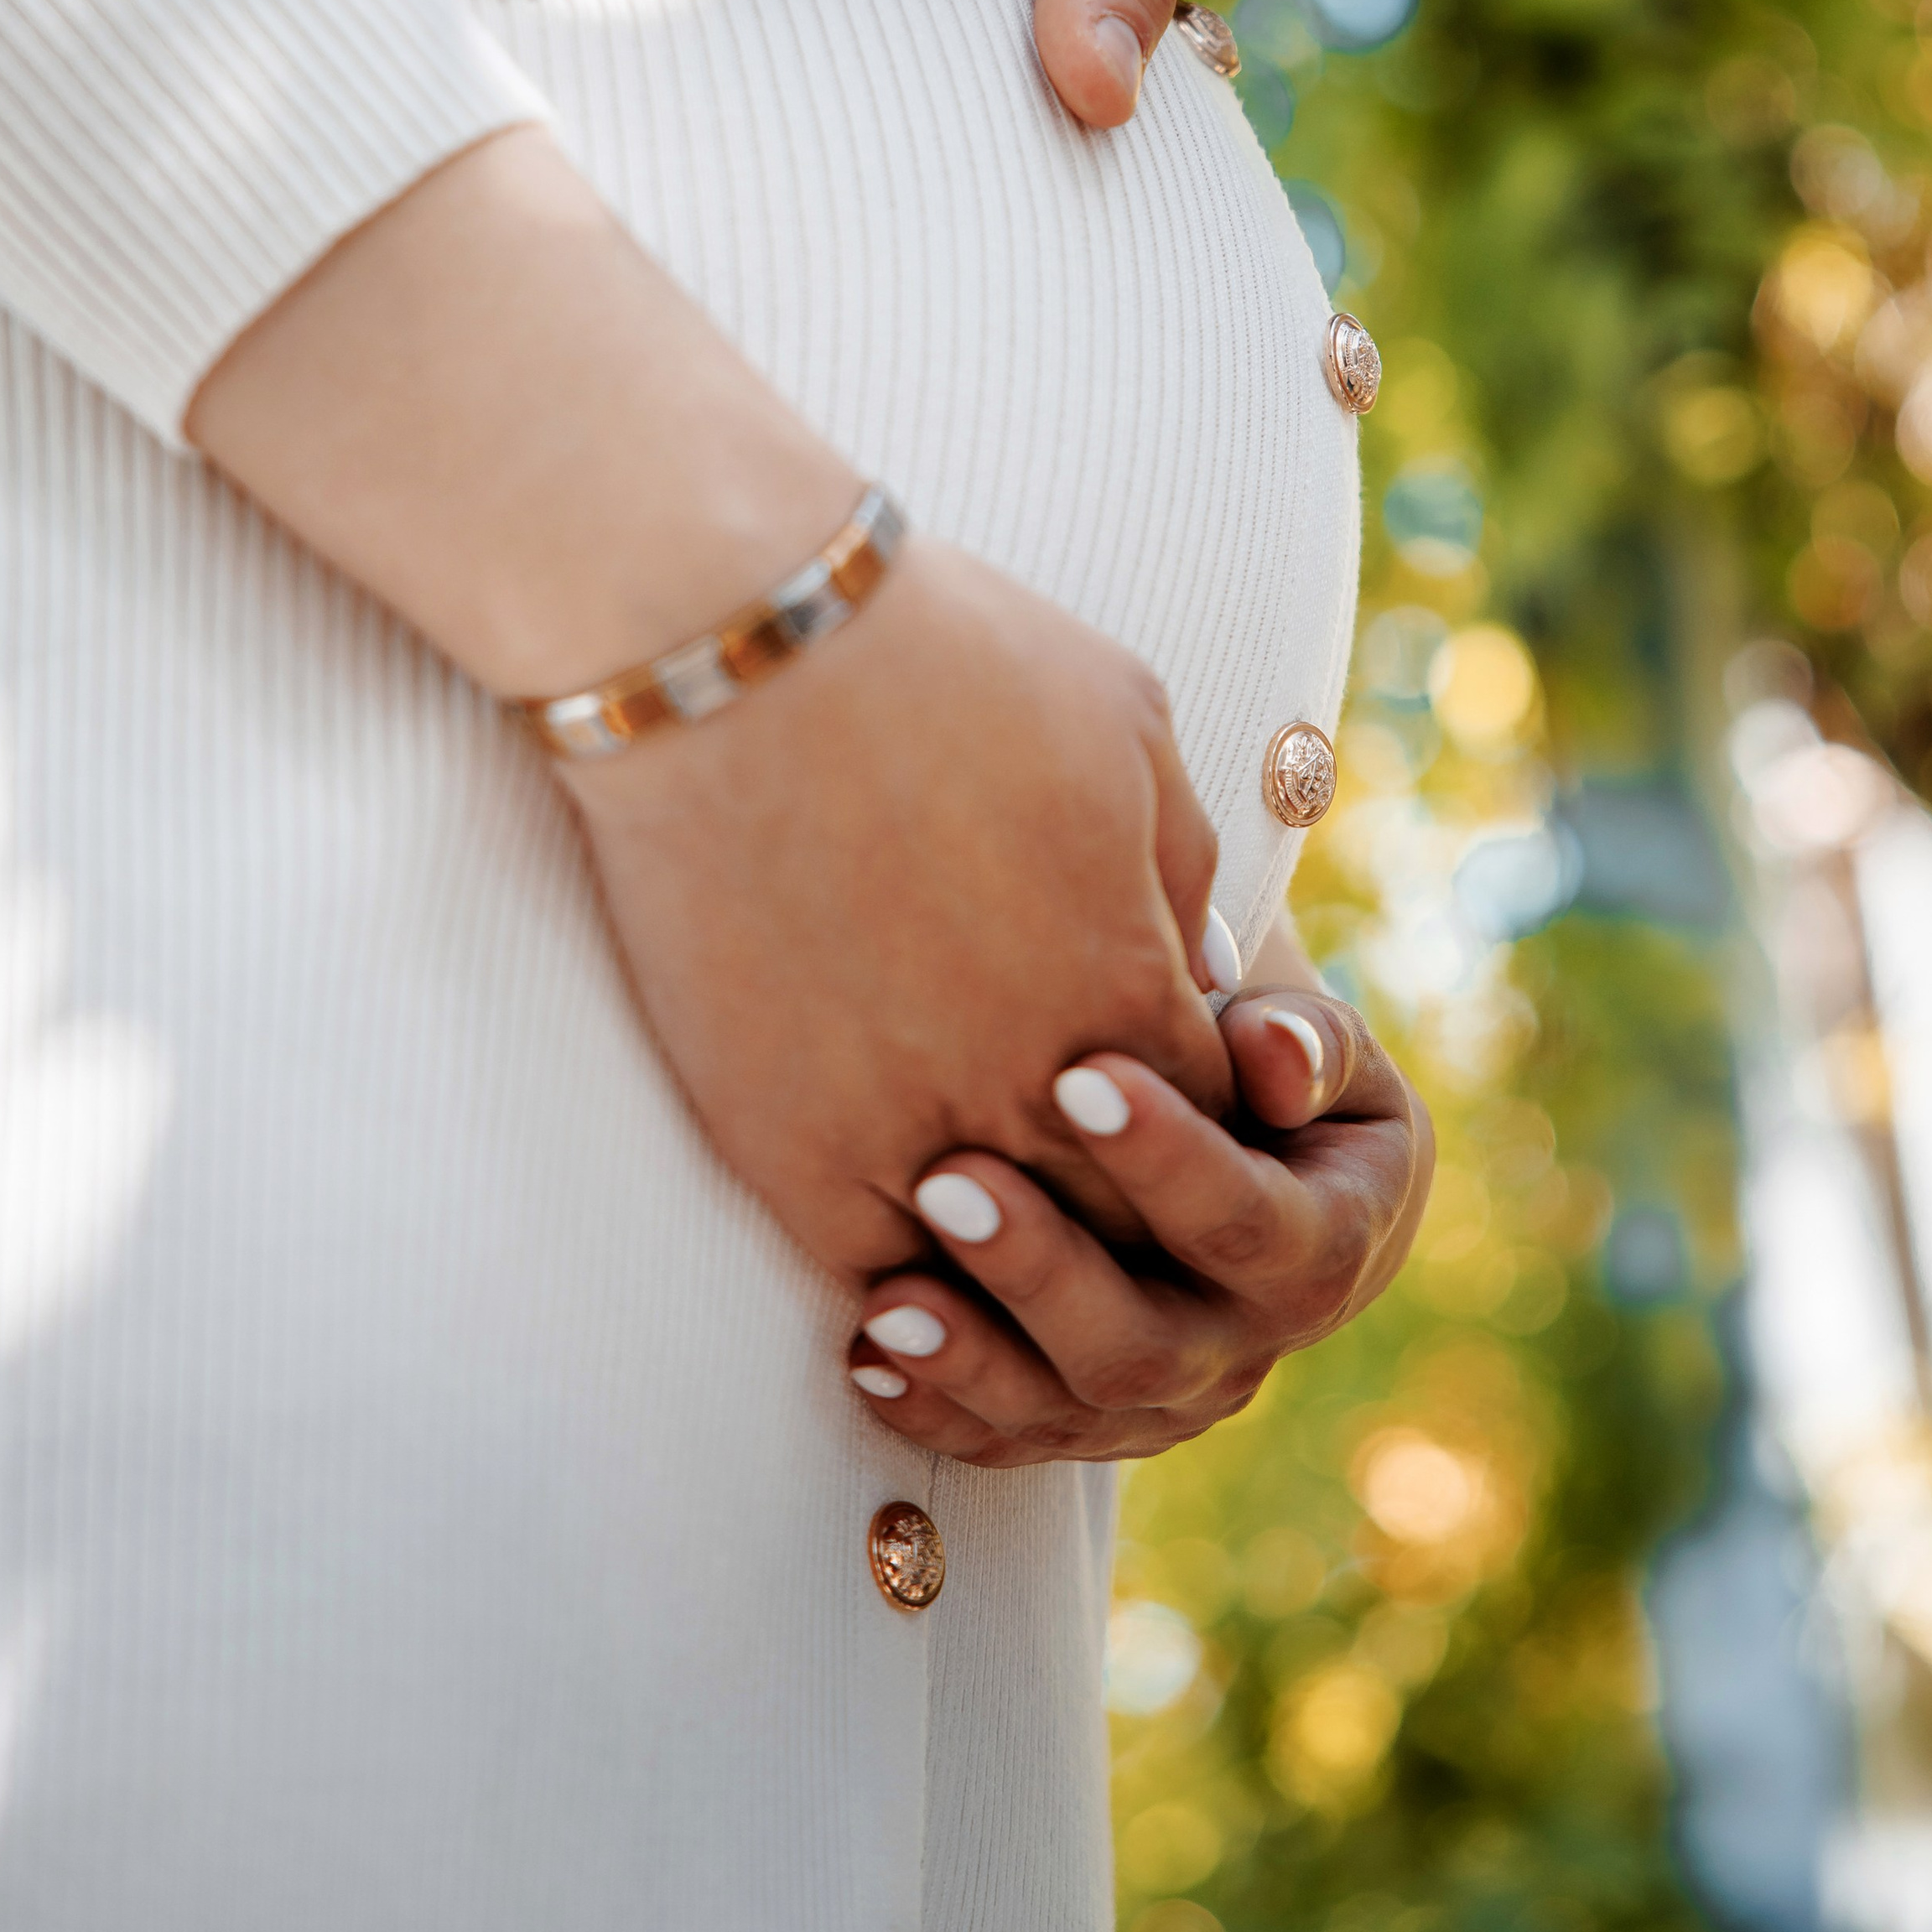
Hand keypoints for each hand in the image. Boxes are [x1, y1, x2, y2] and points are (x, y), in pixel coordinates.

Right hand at [189, 132, 1231, 1294]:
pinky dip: (907, 1277)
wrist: (722, 654)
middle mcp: (1027, 1078)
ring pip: (997, 1256)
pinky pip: (871, 1272)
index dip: (1204, 1108)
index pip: (1210, 1111)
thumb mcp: (1124, 724)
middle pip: (1117, 1209)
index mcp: (1125, 976)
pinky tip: (910, 1242)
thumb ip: (1178, 863)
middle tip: (1099, 1164)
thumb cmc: (936, 653)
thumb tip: (1202, 963)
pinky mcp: (779, 1147)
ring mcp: (900, 1126)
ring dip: (1016, 1244)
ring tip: (1006, 1205)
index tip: (1171, 1083)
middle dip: (1127, 1197)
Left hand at [841, 984, 1432, 1462]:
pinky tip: (866, 1356)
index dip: (1167, 1159)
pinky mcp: (1092, 1423)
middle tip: (947, 1181)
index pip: (1248, 1222)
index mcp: (1325, 1248)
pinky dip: (937, 1407)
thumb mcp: (1322, 1049)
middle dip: (1040, 1269)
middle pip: (1145, 1343)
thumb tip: (1273, 1058)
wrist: (1252, 1159)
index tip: (1075, 1076)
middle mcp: (1247, 1347)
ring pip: (1071, 1407)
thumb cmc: (1277, 1076)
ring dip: (973, 1357)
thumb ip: (1307, 1044)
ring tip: (888, 1299)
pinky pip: (1013, 1440)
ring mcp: (1167, 1400)